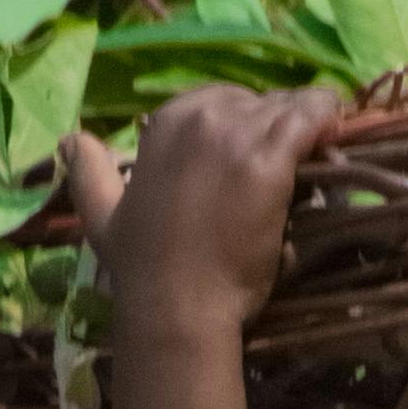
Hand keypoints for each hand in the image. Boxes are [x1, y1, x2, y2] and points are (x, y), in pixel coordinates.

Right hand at [67, 88, 352, 346]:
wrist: (175, 307)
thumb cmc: (143, 271)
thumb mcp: (101, 215)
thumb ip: (89, 173)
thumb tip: (69, 139)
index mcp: (165, 120)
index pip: (221, 101)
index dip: (245, 127)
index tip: (257, 157)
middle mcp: (201, 114)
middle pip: (258, 103)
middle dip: (276, 128)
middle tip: (295, 164)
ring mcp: (236, 134)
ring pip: (288, 108)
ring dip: (308, 126)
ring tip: (324, 149)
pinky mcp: (269, 160)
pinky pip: (311, 118)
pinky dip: (328, 118)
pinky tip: (338, 129)